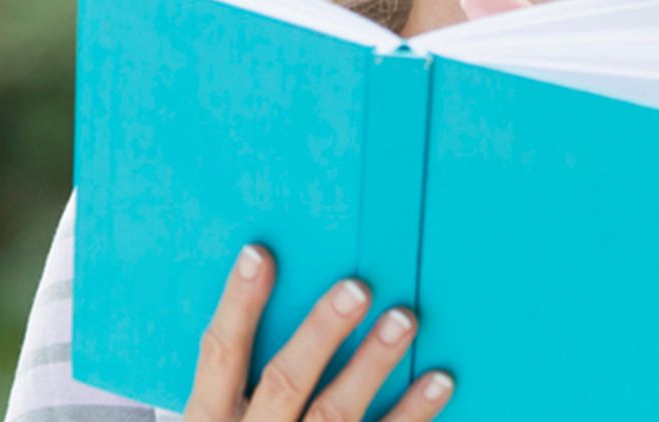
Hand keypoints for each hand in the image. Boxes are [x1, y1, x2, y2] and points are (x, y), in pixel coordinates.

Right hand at [184, 244, 452, 421]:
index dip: (238, 304)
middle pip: (285, 382)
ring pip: (336, 415)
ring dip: (373, 364)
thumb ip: (237, 383)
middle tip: (357, 287)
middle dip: (321, 333)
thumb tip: (271, 280)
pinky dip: (414, 414)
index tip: (260, 253)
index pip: (219, 356)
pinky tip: (439, 382)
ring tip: (404, 320)